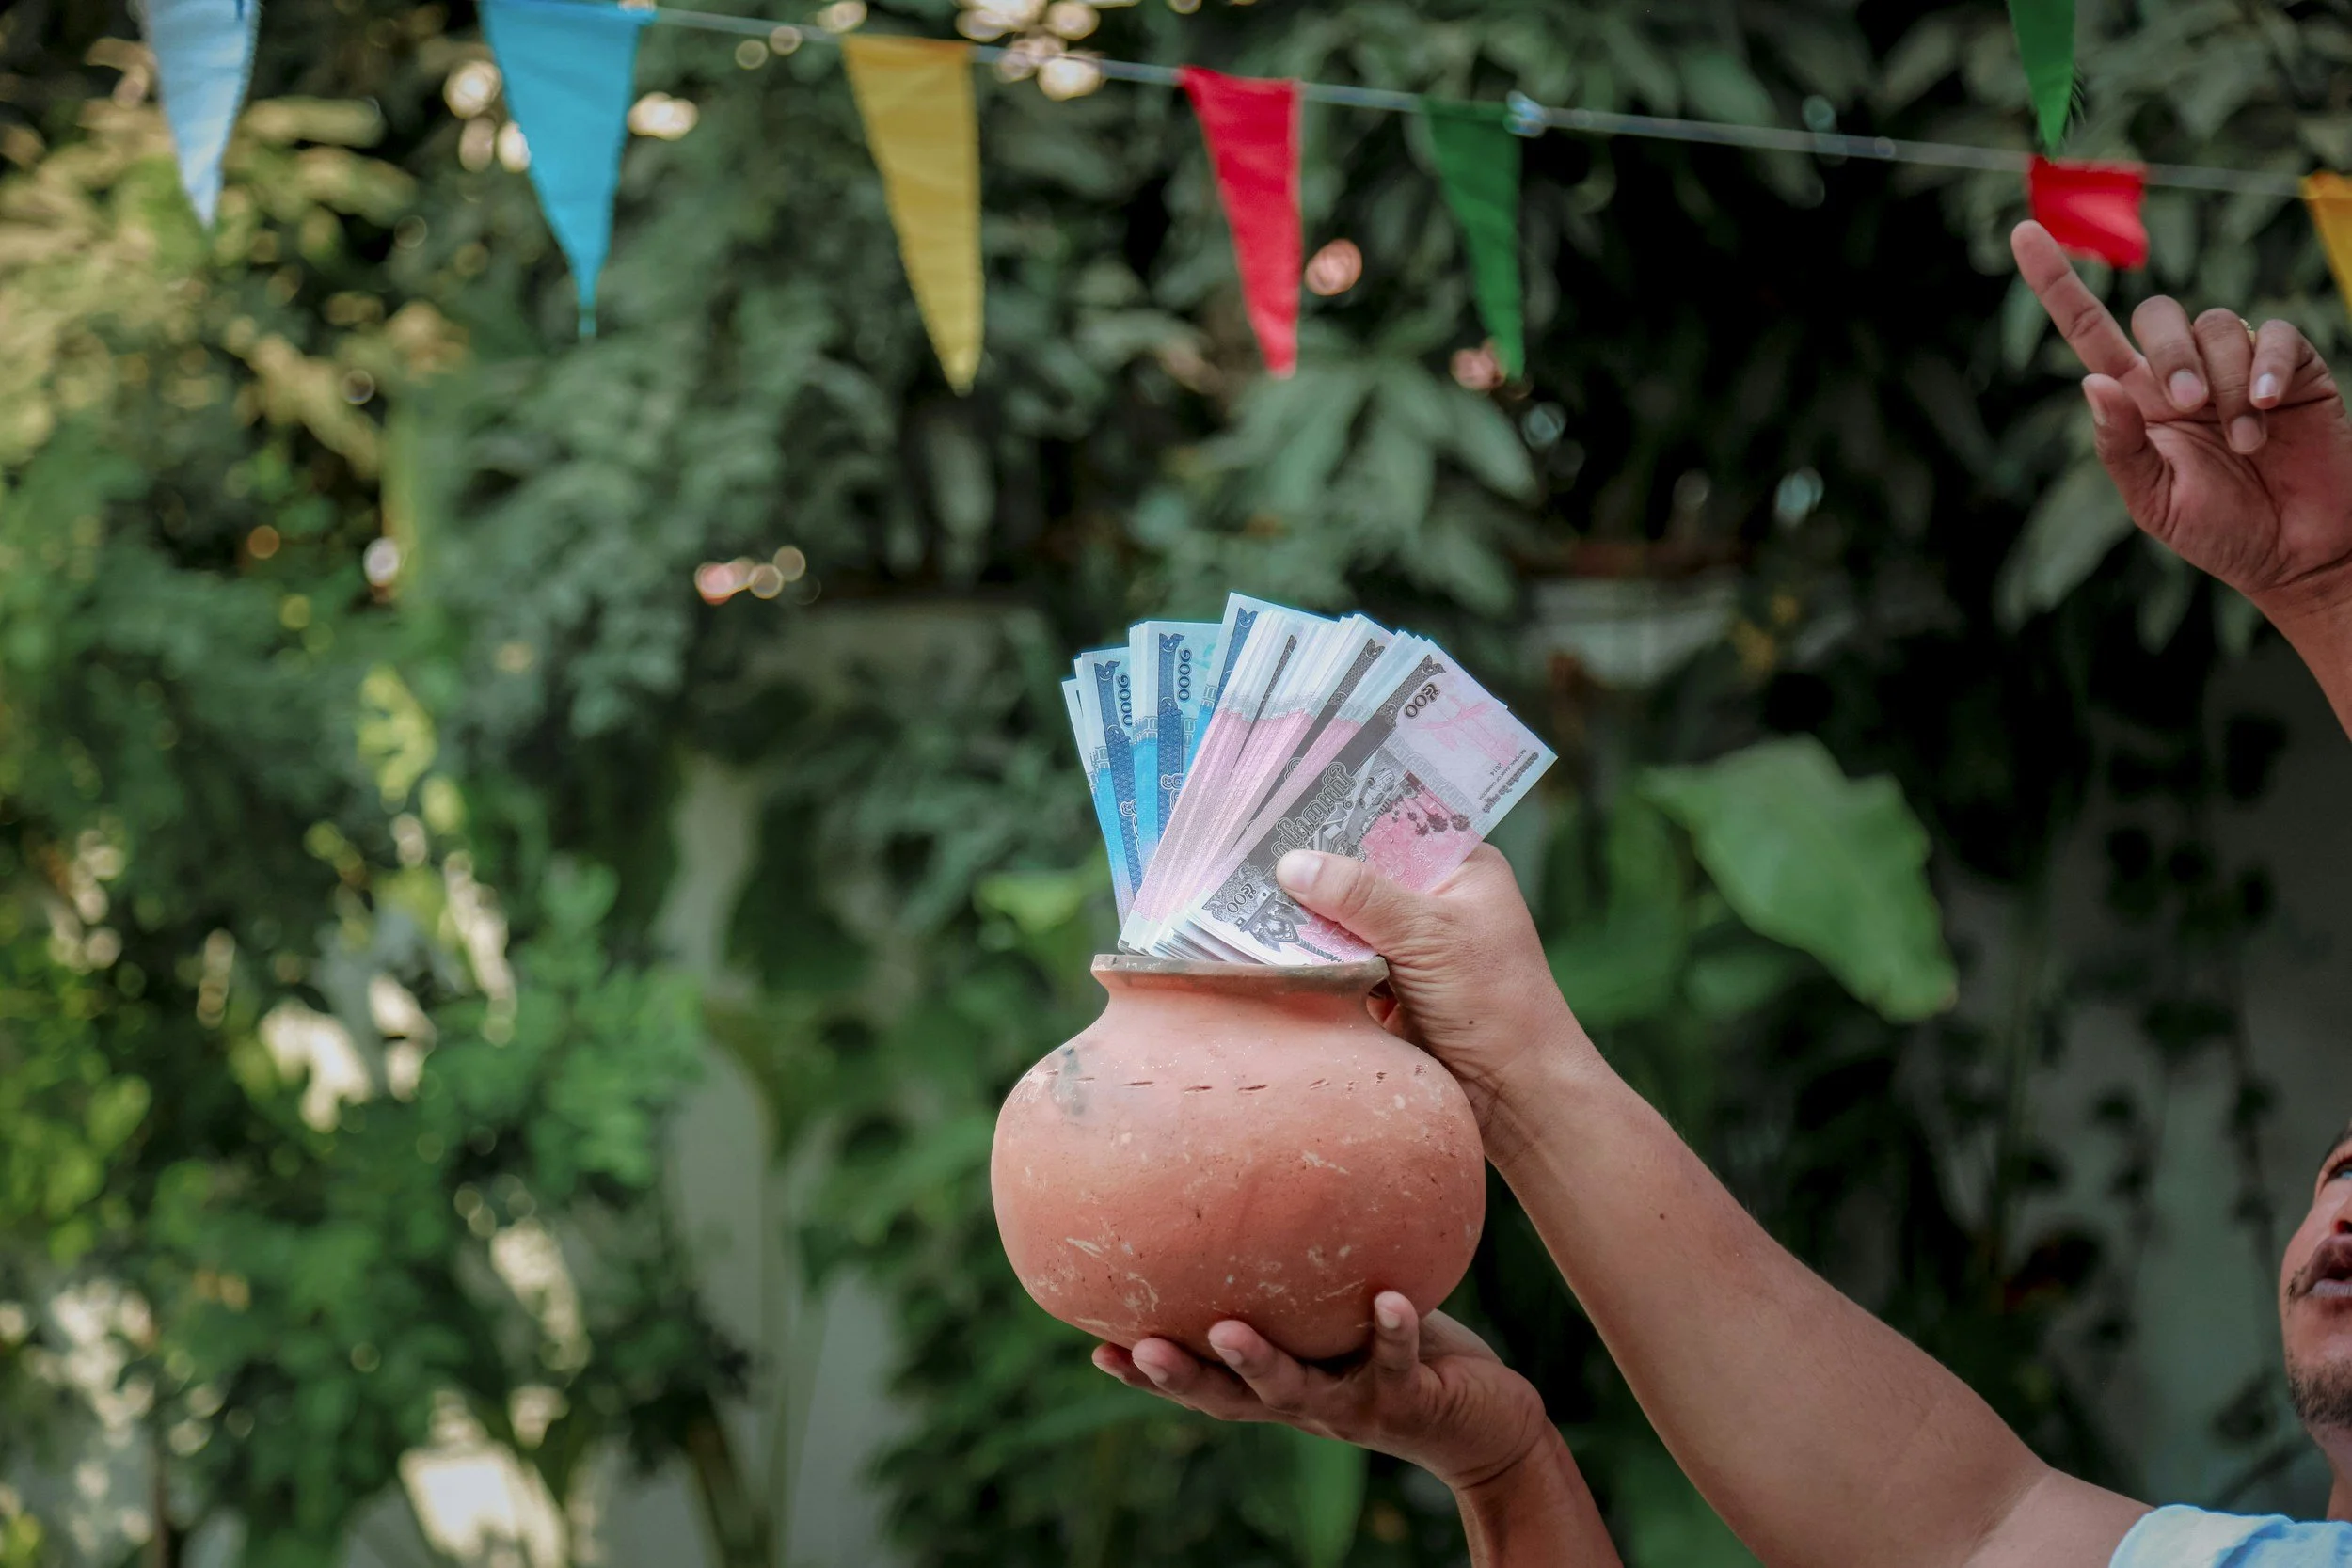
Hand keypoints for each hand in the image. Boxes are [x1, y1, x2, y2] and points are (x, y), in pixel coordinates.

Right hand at [1093, 1291, 1555, 1492]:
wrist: (1483, 1422)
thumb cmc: (1403, 1345)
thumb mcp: (1345, 1307)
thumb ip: (1306, 1267)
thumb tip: (1266, 1167)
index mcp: (1281, 1385)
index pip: (1203, 1382)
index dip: (1150, 1375)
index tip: (1096, 1347)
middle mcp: (1307, 1406)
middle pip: (1231, 1400)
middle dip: (1182, 1378)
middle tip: (1138, 1345)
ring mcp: (1356, 1407)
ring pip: (1298, 1392)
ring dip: (1261, 1365)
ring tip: (1230, 1330)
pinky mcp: (1412, 1399)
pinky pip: (1397, 1360)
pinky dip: (1393, 1331)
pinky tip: (1389, 1298)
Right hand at [1272, 844, 1592, 1140]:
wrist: (1509, 1093)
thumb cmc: (1492, 1000)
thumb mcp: (1428, 933)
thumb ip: (1361, 896)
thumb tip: (1292, 864)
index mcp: (1459, 867)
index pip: (1394, 824)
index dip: (1344, 813)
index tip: (1285, 803)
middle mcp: (1431, 898)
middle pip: (1360, 870)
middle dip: (1313, 868)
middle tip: (1246, 849)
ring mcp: (1405, 944)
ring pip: (1342, 918)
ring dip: (1303, 916)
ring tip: (1240, 892)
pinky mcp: (1381, 986)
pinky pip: (1335, 960)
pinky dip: (1308, 957)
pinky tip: (1260, 942)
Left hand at [2010, 220, 2351, 623]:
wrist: (2297, 552)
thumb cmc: (2222, 531)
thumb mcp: (2154, 500)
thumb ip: (2121, 444)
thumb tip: (2090, 381)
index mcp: (2137, 402)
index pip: (2088, 329)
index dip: (2056, 283)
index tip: (2022, 233)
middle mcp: (2182, 374)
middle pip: (2157, 316)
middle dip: (2169, 356)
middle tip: (2189, 409)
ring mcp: (2237, 366)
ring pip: (2217, 325)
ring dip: (2227, 383)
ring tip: (2245, 441)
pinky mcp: (2294, 367)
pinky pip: (2274, 333)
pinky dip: (2270, 367)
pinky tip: (2271, 408)